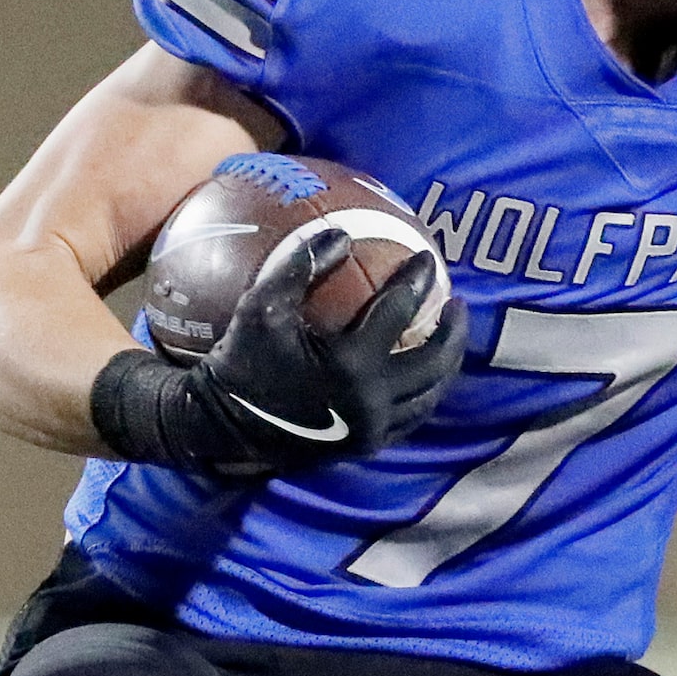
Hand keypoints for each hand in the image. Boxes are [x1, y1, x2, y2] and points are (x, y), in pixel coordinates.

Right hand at [92, 229, 467, 475]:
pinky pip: (410, 417)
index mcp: (351, 365)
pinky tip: (422, 372)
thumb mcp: (261, 307)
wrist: (220, 426)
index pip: (400, 312)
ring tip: (448, 337)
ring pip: (429, 394)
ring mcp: (373, 428)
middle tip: (456, 303)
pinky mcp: (366, 445)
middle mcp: (372, 401)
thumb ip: (302, 266)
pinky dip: (423, 392)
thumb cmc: (240, 361)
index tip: (427, 258)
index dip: (417, 280)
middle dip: (453, 330)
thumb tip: (341, 231)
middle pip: (434, 361)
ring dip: (445, 365)